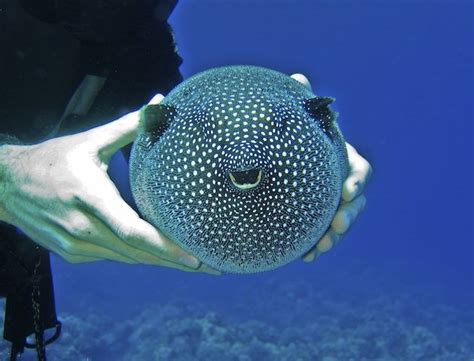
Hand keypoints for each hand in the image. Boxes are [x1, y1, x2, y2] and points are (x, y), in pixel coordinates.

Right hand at [0, 94, 217, 273]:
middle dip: (175, 261)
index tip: (196, 257)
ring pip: (127, 260)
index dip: (166, 247)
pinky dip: (137, 257)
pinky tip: (157, 255)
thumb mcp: (90, 141)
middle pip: (137, 253)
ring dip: (159, 262)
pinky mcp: (71, 254)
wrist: (7, 186)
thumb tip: (161, 102)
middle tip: (211, 266)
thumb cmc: (53, 159)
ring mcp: (75, 246)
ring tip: (192, 263)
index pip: (134, 232)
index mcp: (89, 197)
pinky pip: (113, 258)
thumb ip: (129, 126)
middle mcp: (82, 228)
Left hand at [290, 73, 371, 261]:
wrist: (276, 165)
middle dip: (349, 215)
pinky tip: (304, 257)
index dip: (357, 179)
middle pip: (356, 202)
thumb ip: (299, 104)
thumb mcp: (296, 123)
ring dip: (334, 237)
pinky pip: (320, 235)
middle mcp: (339, 183)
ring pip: (341, 222)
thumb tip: (297, 78)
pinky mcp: (315, 219)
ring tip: (321, 249)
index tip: (347, 190)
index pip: (359, 167)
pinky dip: (315, 246)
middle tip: (336, 225)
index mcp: (340, 159)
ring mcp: (328, 203)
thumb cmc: (291, 140)